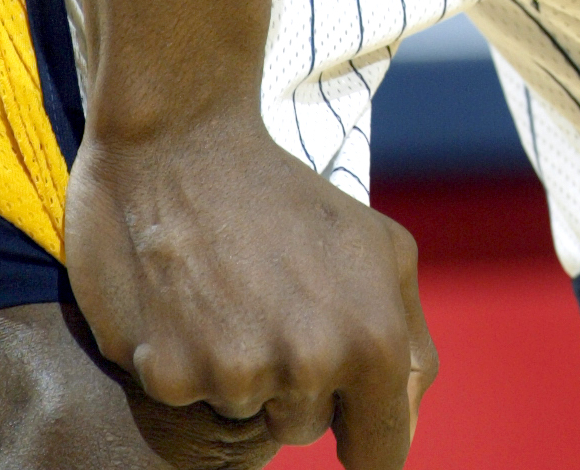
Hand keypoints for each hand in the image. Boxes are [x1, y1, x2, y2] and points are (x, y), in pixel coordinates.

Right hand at [65, 110, 437, 466]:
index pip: (382, 450)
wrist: (184, 140)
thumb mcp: (380, 249)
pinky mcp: (170, 374)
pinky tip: (186, 300)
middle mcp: (312, 365)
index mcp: (374, 340)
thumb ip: (409, 340)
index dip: (366, 447)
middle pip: (307, 431)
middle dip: (296, 383)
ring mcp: (238, 374)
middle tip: (273, 302)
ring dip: (241, 369)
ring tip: (230, 293)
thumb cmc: (289, 195)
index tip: (352, 443)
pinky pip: (190, 396)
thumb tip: (403, 423)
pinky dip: (186, 359)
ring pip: (248, 415)